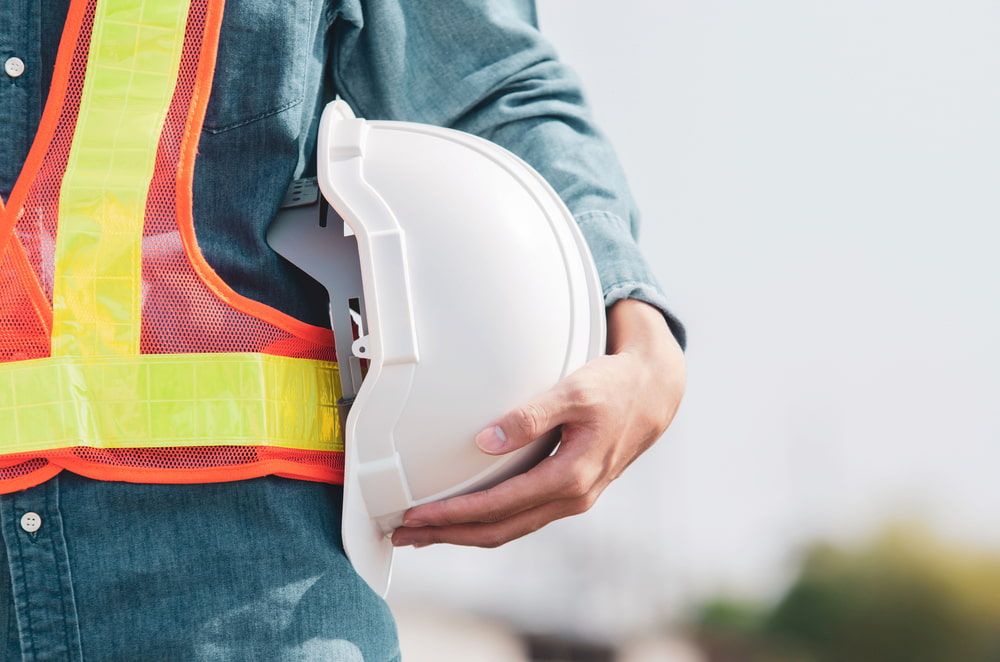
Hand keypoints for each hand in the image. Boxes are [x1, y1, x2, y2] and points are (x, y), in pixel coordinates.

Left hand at [390, 299, 685, 548]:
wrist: (653, 394)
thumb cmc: (614, 387)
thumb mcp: (574, 391)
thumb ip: (531, 415)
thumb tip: (484, 440)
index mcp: (571, 476)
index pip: (499, 506)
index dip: (454, 515)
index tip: (418, 516)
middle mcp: (572, 497)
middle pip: (499, 530)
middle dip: (449, 535)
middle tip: (404, 534)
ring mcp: (572, 500)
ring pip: (509, 529)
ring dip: (465, 533)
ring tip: (425, 533)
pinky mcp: (568, 493)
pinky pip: (521, 518)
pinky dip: (488, 522)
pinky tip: (466, 517)